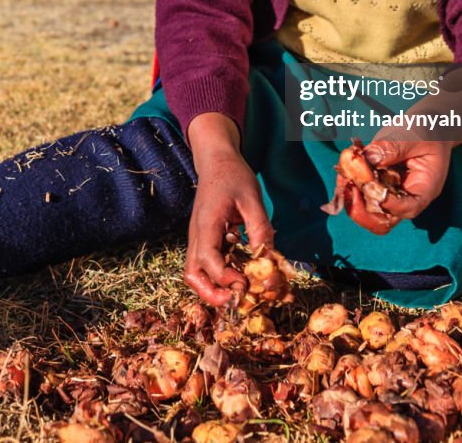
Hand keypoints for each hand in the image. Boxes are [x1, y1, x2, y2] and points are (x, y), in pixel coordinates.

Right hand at [183, 149, 273, 305]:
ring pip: (195, 273)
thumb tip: (268, 260)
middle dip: (212, 294)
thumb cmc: (233, 176)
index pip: (206, 259)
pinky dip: (219, 276)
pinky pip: (205, 265)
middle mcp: (197, 235)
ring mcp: (198, 238)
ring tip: (239, 293)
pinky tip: (241, 275)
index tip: (246, 282)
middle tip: (237, 299)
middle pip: (193, 275)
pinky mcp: (205, 239)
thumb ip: (259, 228)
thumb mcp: (251, 198)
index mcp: (206, 224)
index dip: (224, 276)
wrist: (217, 160)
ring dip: (213, 289)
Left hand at [345, 137, 453, 235]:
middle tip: (348, 185)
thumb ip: (394, 147)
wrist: (426, 123)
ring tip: (343, 172)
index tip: (369, 184)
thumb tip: (369, 158)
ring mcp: (389, 190)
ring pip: (367, 209)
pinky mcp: (376, 180)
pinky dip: (348, 181)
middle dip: (362, 209)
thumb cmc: (428, 130)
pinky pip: (359, 190)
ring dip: (351, 195)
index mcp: (424, 189)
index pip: (407, 209)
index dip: (386, 203)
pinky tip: (344, 164)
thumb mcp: (415, 135)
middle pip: (383, 220)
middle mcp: (405, 196)